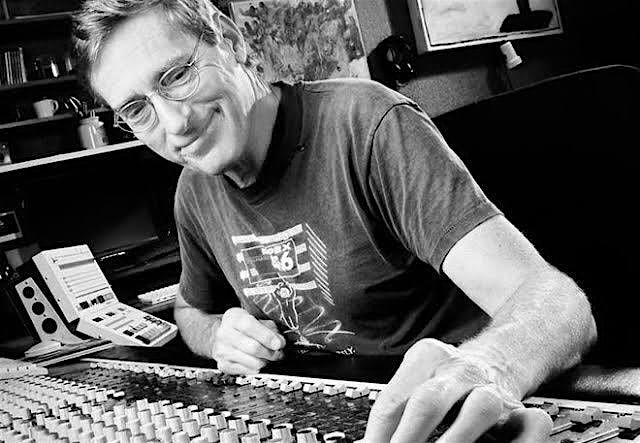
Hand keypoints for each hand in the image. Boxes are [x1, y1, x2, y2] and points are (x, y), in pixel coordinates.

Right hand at [211, 307, 285, 374]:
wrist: (223, 336)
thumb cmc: (243, 327)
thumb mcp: (257, 320)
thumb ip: (271, 329)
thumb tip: (280, 342)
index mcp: (233, 317)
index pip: (249, 326)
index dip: (266, 336)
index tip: (278, 344)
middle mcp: (224, 333)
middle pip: (252, 347)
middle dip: (270, 353)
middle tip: (278, 353)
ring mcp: (222, 350)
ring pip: (251, 362)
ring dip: (265, 361)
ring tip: (268, 357)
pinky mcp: (223, 365)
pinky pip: (246, 371)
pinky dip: (256, 368)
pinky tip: (257, 362)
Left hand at [362, 338, 551, 441]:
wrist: (500, 359)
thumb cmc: (448, 379)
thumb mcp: (417, 380)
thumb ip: (395, 410)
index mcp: (427, 356)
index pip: (394, 398)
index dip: (379, 432)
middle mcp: (460, 370)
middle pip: (430, 400)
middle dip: (409, 436)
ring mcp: (493, 388)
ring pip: (479, 409)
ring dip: (456, 440)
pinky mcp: (525, 409)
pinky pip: (531, 425)